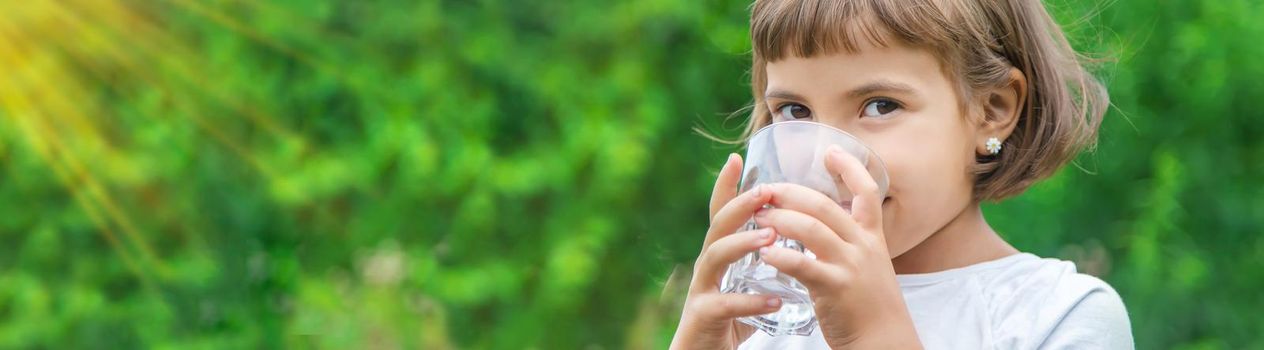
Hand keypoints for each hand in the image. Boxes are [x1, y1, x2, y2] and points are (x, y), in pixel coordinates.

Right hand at [670, 154, 779, 349]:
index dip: (725, 187)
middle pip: (717, 226)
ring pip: (715, 257)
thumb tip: (794, 247)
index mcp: (719, 257)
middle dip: (739, 206)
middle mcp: (707, 267)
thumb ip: (760, 268)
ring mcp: (701, 290)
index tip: (736, 158)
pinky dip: (750, 301)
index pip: (721, 215)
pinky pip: (724, 304)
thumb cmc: (727, 323)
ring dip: (742, 243)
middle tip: (766, 192)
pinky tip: (774, 299)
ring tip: (770, 237)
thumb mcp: (744, 287)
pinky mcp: (702, 316)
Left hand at [752, 146, 921, 348]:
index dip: (850, 167)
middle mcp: (863, 245)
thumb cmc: (868, 305)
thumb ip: (849, 242)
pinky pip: (804, 265)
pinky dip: (782, 256)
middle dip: (790, 193)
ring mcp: (851, 265)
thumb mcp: (868, 264)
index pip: (867, 191)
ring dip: (780, 219)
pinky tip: (765, 253)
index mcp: (871, 236)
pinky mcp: (836, 288)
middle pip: (824, 205)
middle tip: (764, 191)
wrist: (885, 341)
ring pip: (811, 229)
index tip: (830, 150)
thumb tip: (821, 223)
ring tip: (758, 217)